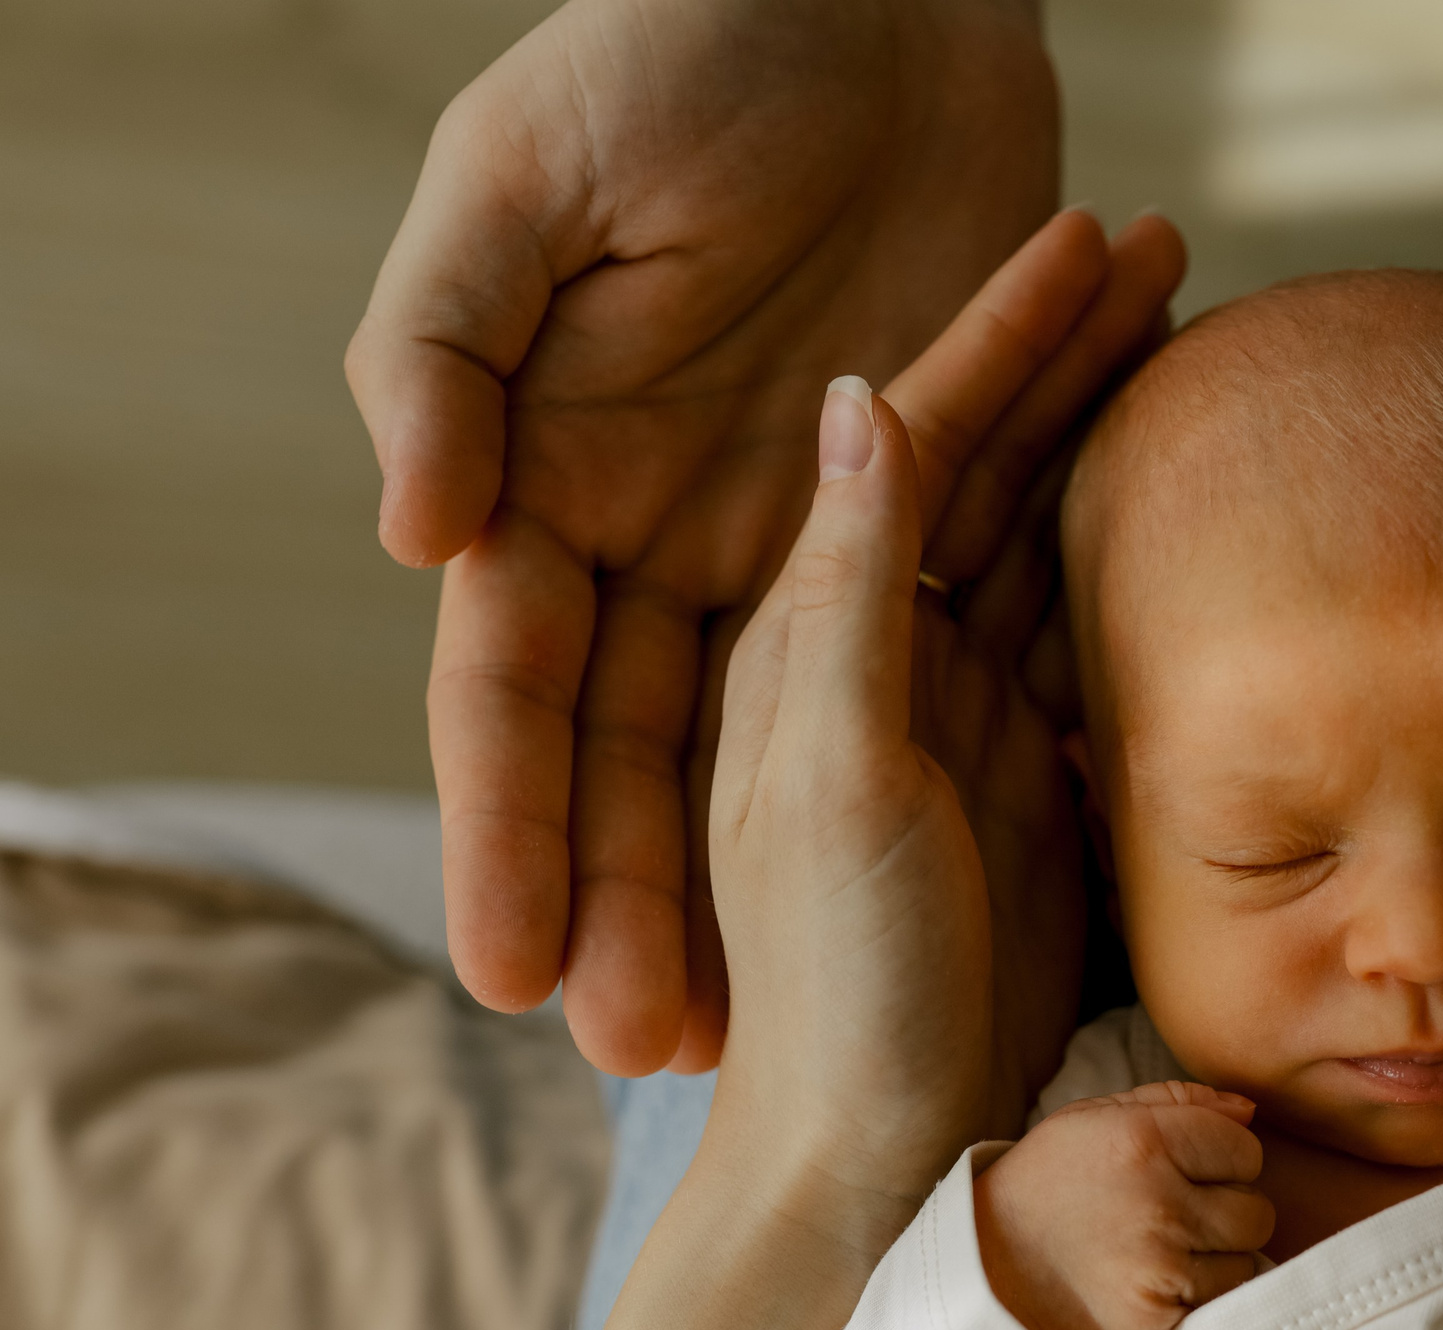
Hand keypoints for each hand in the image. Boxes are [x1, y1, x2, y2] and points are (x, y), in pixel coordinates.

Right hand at [347, 0, 1061, 1073]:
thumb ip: (446, 347)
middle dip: (640, 904)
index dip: (511, 830)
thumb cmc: (667, 48)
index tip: (515, 971)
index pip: (518, 692)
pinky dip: (941, 741)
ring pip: (782, 736)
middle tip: (657, 1055)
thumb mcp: (515, 179)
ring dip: (780, 872)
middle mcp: (663, 529)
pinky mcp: (925, 492)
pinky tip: (964, 870)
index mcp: (551, 478)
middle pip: (642, 756)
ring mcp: (792, 524)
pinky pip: (937, 631)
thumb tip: (419, 541)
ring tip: (794, 1019)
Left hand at [574, 212, 1185, 1329]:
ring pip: (1051, 541)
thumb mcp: (826, 773)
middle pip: (997, 468)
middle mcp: (891, 662)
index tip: (1089, 235)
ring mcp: (972, 726)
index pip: (923, 442)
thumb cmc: (832, 979)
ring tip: (1199, 342)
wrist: (879, 1156)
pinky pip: (1098, 646)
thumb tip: (861, 399)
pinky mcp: (1041, 793)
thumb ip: (847, 597)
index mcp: (821, 639)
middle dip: (1074, 359)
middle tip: (1169, 251)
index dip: (1007, 335)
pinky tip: (1199, 512)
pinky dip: (1147, 566)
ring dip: (1117, 441)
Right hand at [976, 1083, 1274, 1329]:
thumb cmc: (1044, 1186)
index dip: (1223, 1162)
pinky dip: (1195, 1299)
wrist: (984, 1273)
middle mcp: (1158, 1200)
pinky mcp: (1155, 1317)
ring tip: (1164, 1253)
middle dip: (1228, 1213)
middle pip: (1257, 1211)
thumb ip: (1176, 1102)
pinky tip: (1154, 1285)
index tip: (1190, 1173)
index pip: (1246, 1150)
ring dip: (1216, 1260)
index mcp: (1143, 1140)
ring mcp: (1159, 1265)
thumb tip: (1249, 1112)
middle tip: (1179, 1218)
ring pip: (1244, 1262)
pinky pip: (1216, 1305)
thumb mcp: (1092, 1120)